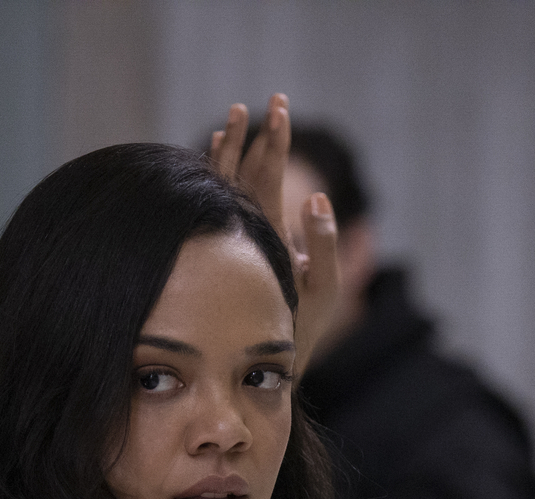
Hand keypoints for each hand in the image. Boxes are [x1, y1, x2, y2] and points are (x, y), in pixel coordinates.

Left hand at [210, 95, 339, 375]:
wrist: (259, 360)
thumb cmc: (298, 327)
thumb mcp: (324, 291)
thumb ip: (324, 244)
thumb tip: (317, 198)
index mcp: (268, 235)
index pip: (270, 176)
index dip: (275, 141)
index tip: (279, 108)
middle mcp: (243, 233)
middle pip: (246, 172)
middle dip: (257, 135)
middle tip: (270, 101)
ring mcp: (230, 240)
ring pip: (224, 182)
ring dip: (230, 148)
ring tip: (233, 116)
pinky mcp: (224, 247)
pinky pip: (215, 200)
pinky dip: (215, 171)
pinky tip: (211, 150)